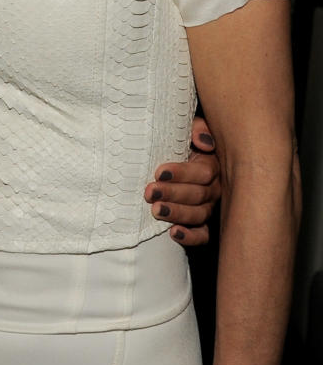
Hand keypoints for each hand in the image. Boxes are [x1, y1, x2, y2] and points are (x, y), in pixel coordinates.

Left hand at [143, 116, 220, 246]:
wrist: (172, 156)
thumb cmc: (179, 141)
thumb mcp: (187, 128)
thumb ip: (197, 128)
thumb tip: (203, 141)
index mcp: (212, 164)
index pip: (204, 172)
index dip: (182, 173)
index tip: (159, 172)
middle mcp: (214, 188)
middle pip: (199, 195)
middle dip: (173, 194)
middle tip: (150, 192)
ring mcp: (209, 207)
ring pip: (199, 215)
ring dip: (177, 214)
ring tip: (156, 211)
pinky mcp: (201, 224)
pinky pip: (202, 235)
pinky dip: (190, 237)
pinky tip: (173, 233)